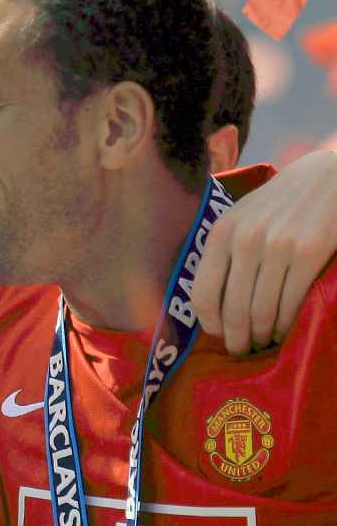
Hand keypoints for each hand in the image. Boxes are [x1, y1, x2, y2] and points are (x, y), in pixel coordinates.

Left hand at [195, 149, 336, 353]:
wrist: (331, 175)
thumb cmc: (284, 200)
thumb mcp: (244, 216)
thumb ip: (227, 250)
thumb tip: (212, 300)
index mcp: (222, 232)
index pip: (202, 293)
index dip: (210, 323)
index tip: (219, 335)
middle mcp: (245, 240)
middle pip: (233, 309)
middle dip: (237, 339)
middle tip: (243, 351)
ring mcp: (278, 246)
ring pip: (262, 311)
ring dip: (263, 336)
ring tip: (264, 343)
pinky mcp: (310, 252)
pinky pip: (292, 302)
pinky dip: (286, 325)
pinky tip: (285, 331)